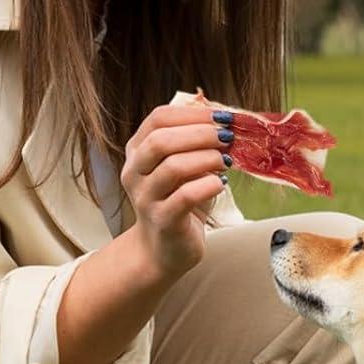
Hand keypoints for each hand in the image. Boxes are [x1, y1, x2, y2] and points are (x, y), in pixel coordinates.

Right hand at [120, 103, 231, 286]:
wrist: (163, 249)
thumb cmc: (178, 202)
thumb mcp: (184, 166)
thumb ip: (195, 141)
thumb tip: (222, 114)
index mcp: (138, 151)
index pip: (158, 118)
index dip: (193, 113)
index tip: (222, 116)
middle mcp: (135, 172)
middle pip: (161, 140)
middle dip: (201, 134)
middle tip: (228, 136)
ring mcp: (145, 197)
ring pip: (173, 167)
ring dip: (207, 158)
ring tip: (227, 161)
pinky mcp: (163, 220)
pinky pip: (185, 196)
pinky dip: (209, 185)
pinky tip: (222, 184)